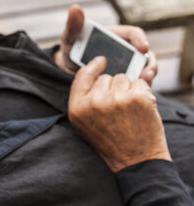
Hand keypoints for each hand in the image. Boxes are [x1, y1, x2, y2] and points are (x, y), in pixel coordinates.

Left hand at [53, 5, 157, 84]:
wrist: (69, 71)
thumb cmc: (72, 50)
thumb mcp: (70, 39)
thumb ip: (73, 26)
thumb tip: (75, 7)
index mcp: (116, 36)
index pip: (134, 34)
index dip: (140, 39)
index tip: (142, 48)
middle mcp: (125, 50)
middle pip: (145, 54)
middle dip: (149, 62)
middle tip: (147, 73)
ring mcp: (127, 65)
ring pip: (144, 69)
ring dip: (148, 76)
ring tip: (143, 83)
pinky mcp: (125, 79)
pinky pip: (136, 84)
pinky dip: (138, 89)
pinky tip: (135, 95)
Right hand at [68, 56, 170, 172]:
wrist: (135, 161)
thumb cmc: (109, 141)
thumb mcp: (84, 122)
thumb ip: (83, 97)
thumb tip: (91, 69)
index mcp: (77, 108)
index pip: (82, 75)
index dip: (93, 66)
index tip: (101, 60)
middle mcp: (95, 102)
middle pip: (106, 77)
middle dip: (113, 88)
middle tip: (117, 109)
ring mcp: (117, 99)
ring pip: (123, 79)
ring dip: (128, 90)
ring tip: (128, 111)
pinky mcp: (138, 98)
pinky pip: (140, 83)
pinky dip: (143, 93)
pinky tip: (140, 109)